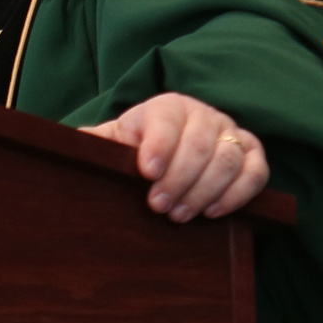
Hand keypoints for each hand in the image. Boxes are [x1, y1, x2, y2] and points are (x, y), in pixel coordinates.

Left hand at [85, 92, 269, 221]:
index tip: (147, 173)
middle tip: (159, 207)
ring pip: (228, 158)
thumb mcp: (111, 144)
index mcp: (167, 106)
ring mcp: (231, 133)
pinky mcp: (251, 154)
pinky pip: (256, 171)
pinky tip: (214, 213)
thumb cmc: (135, 152)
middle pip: (200, 142)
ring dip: (205, 190)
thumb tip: (66, 148)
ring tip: (180, 216)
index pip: (167, 118)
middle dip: (179, 178)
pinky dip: (238, 193)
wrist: (167, 157)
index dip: (160, 145)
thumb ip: (91, 145)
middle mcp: (203, 114)